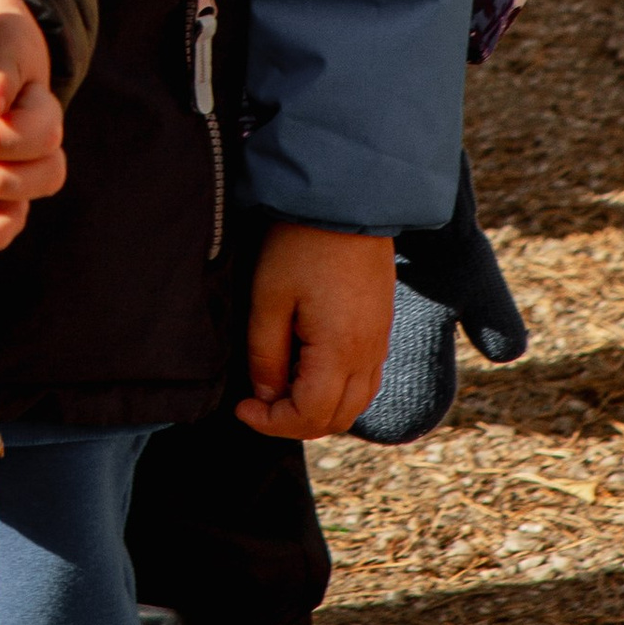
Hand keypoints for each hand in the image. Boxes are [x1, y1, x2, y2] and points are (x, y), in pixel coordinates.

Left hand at [234, 222, 395, 438]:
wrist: (346, 201)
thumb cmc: (301, 245)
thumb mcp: (269, 299)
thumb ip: (266, 355)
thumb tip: (266, 395)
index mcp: (340, 351)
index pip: (310, 415)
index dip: (272, 423)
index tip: (243, 407)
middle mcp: (368, 354)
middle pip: (336, 419)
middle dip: (294, 422)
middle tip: (259, 404)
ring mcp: (380, 342)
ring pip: (355, 403)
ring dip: (318, 408)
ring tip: (281, 388)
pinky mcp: (381, 327)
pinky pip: (366, 379)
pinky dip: (338, 390)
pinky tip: (309, 369)